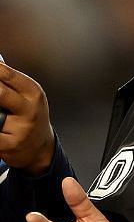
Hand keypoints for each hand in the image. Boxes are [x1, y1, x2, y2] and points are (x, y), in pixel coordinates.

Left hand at [0, 59, 55, 175]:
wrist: (40, 147)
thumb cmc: (29, 117)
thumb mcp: (26, 95)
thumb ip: (9, 81)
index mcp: (33, 93)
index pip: (7, 74)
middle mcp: (30, 110)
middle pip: (0, 93)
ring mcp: (22, 129)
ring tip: (0, 116)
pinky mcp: (11, 145)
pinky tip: (0, 126)